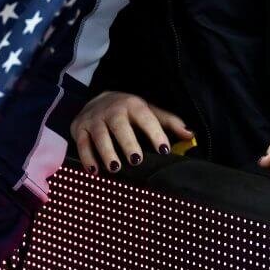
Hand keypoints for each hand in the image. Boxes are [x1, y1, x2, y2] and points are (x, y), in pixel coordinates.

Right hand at [70, 91, 193, 173]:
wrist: (97, 98)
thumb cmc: (129, 111)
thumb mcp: (148, 112)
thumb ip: (169, 122)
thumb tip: (190, 135)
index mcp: (133, 105)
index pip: (146, 118)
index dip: (155, 132)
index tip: (164, 149)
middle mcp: (112, 110)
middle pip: (120, 125)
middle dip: (127, 142)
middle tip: (136, 160)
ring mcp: (94, 118)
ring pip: (100, 135)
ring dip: (106, 152)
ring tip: (115, 168)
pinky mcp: (79, 127)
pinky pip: (81, 143)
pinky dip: (87, 157)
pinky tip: (94, 171)